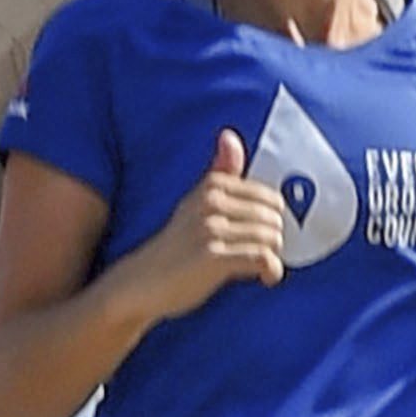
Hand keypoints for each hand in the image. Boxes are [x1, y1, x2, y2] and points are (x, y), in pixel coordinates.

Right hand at [141, 132, 291, 319]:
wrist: (142, 281)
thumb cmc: (176, 245)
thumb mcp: (196, 201)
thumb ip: (220, 171)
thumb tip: (229, 135)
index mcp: (212, 185)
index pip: (269, 197)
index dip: (271, 220)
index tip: (260, 236)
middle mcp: (211, 202)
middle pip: (273, 218)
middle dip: (273, 239)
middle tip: (260, 254)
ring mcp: (211, 229)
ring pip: (271, 238)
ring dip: (273, 257)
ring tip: (260, 267)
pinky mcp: (213, 257)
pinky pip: (262, 258)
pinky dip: (271, 270)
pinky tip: (265, 278)